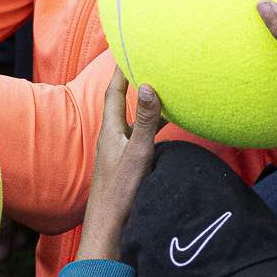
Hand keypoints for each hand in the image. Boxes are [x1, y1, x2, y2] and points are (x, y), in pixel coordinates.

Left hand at [76, 69, 161, 262]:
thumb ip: (144, 120)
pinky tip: (167, 128)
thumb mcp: (137, 152)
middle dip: (133, 82)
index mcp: (110, 130)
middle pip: (123, 102)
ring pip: (135, 120)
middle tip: (147, 62)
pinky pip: (142, 136)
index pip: (113, 92)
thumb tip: (146, 86)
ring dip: (146, 105)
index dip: (119, 70)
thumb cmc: (120, 192)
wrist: (109, 227)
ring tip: (163, 89)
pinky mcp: (128, 165)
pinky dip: (154, 126)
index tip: (126, 49)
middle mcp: (112, 137)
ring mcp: (119, 151)